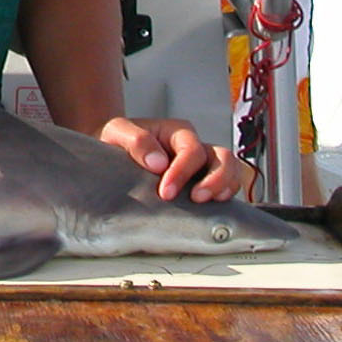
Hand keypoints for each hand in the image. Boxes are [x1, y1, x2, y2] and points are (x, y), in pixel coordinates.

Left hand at [99, 116, 240, 201]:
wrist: (110, 157)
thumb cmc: (116, 141)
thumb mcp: (117, 132)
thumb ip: (136, 140)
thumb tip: (159, 163)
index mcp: (177, 132)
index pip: (191, 150)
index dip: (182, 171)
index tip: (165, 192)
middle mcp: (194, 147)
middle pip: (222, 157)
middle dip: (214, 179)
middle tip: (196, 198)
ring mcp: (202, 166)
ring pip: (231, 170)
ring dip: (225, 187)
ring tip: (210, 203)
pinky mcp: (202, 183)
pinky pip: (226, 187)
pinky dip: (226, 196)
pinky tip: (214, 209)